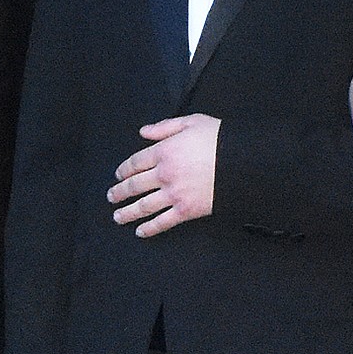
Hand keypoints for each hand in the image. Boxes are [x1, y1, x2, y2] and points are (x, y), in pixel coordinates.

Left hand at [108, 115, 220, 235]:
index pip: (135, 162)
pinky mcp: (186, 210)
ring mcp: (174, 194)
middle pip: (135, 185)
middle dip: (120, 192)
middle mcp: (164, 174)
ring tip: (118, 217)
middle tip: (111, 197)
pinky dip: (150, 228)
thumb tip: (143, 132)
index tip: (118, 175)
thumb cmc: (219, 139)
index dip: (124, 169)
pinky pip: (163, 222)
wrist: (241, 163)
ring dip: (127, 213)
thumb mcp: (191, 122)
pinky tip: (140, 231)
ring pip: (143, 206)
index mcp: (164, 151)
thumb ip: (164, 127)